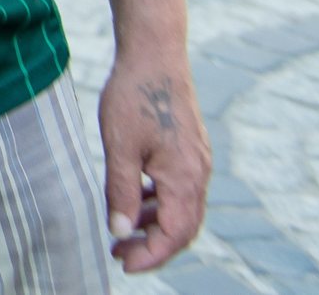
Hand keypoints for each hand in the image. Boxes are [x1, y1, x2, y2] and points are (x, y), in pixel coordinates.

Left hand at [97, 56, 209, 273]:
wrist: (155, 54)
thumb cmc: (134, 97)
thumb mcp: (119, 147)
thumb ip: (122, 192)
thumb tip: (121, 232)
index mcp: (185, 179)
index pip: (174, 235)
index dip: (150, 256)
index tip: (123, 264)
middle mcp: (199, 174)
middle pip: (183, 228)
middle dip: (153, 247)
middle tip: (119, 253)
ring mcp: (197, 162)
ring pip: (182, 209)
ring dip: (155, 225)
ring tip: (122, 230)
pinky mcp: (190, 150)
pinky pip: (180, 189)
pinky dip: (159, 202)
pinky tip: (135, 200)